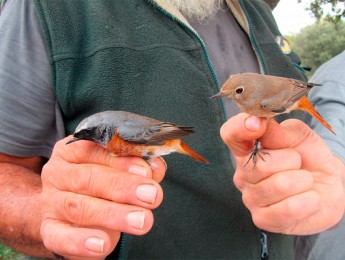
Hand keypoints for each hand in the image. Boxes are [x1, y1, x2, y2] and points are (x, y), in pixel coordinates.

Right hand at [40, 136, 165, 258]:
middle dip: (123, 187)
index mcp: (73, 150)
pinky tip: (102, 244)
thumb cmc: (99, 186)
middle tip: (152, 196)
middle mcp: (58, 173)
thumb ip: (138, 167)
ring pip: (80, 207)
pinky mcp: (49, 230)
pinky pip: (61, 237)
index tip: (146, 170)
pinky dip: (82, 241)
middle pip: (88, 177)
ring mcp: (51, 202)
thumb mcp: (117, 170)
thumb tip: (156, 166)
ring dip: (113, 214)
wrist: (67, 213)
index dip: (122, 159)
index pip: (95, 148)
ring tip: (141, 221)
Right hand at [220, 113, 344, 234]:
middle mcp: (242, 174)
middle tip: (297, 164)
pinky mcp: (262, 219)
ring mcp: (250, 198)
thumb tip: (260, 122)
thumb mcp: (300, 136)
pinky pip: (289, 209)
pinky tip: (306, 200)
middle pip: (261, 164)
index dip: (239, 127)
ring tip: (303, 182)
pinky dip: (308, 201)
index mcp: (247, 149)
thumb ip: (281, 130)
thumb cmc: (309, 158)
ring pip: (280, 185)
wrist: (329, 186)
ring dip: (303, 181)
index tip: (258, 124)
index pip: (230, 134)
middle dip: (292, 161)